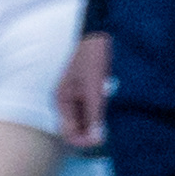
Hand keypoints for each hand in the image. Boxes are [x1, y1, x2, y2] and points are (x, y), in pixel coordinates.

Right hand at [55, 30, 110, 149]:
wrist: (95, 33)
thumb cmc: (91, 58)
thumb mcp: (94, 88)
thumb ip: (94, 115)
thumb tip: (97, 140)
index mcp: (62, 101)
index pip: (68, 133)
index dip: (84, 141)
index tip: (103, 140)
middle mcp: (66, 102)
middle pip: (77, 129)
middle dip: (93, 132)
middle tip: (112, 128)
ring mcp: (75, 96)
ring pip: (85, 120)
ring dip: (98, 122)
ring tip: (112, 114)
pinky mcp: (85, 91)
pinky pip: (91, 110)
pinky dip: (101, 112)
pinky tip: (111, 105)